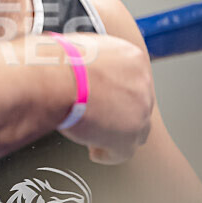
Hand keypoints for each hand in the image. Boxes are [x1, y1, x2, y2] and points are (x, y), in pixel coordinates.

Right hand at [58, 33, 154, 164]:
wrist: (58, 76)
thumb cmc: (61, 61)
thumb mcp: (86, 49)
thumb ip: (95, 62)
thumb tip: (83, 69)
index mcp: (133, 58)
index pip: (133, 79)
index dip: (117, 90)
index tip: (104, 96)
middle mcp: (142, 84)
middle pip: (138, 104)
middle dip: (121, 111)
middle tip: (99, 115)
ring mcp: (139, 111)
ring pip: (135, 129)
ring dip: (116, 132)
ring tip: (94, 134)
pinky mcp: (129, 136)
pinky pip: (122, 152)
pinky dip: (108, 153)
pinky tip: (95, 151)